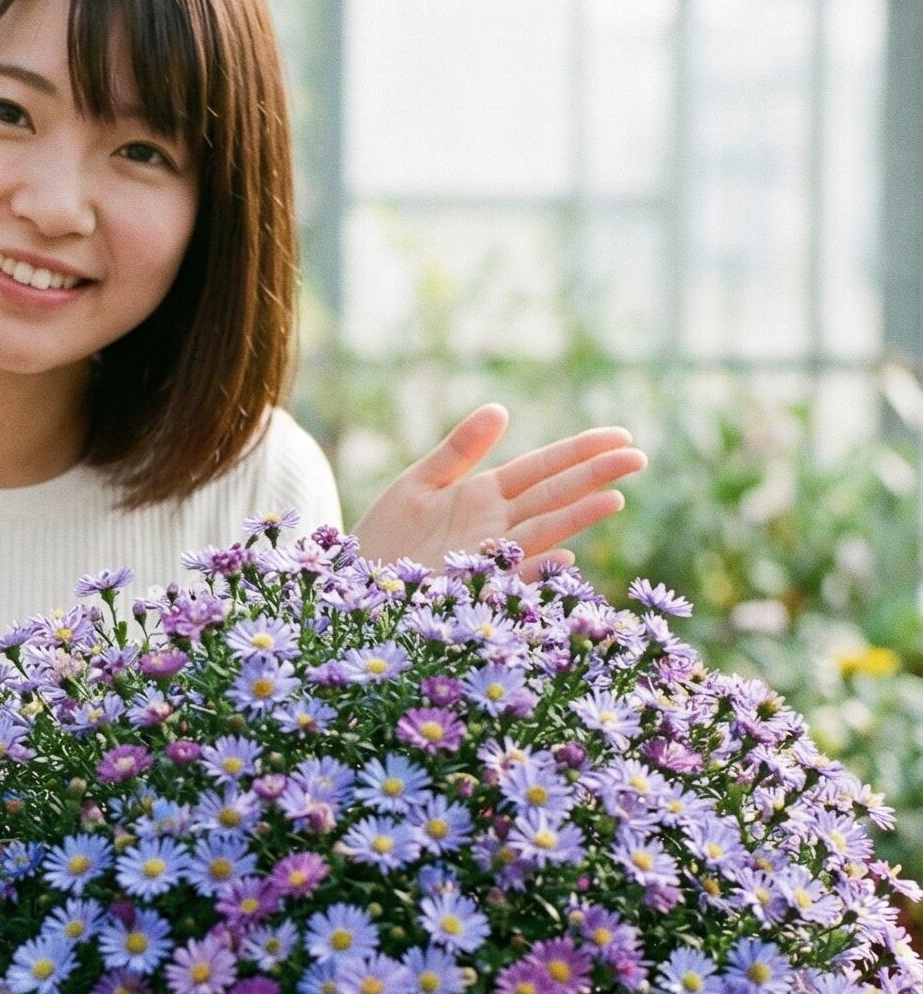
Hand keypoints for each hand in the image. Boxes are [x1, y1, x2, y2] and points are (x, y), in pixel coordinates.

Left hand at [351, 403, 645, 576]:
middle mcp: (495, 524)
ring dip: (577, 518)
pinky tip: (564, 557)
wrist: (355, 578)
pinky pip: (509, 576)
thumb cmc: (386, 534)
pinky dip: (536, 569)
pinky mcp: (471, 585)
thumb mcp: (419, 482)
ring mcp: (487, 556)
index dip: (581, 451)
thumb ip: (458, 450)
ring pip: (542, 532)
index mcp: (485, 494)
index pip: (544, 468)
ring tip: (614, 499)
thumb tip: (501, 408)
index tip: (622, 436)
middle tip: (639, 458)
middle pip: (554, 495)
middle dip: (595, 476)